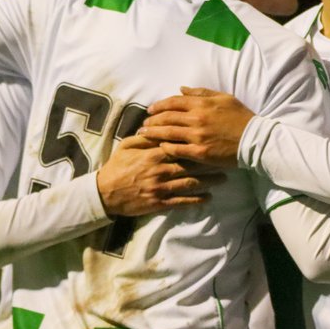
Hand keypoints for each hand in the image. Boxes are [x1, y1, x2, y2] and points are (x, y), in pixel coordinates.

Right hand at [95, 135, 224, 216]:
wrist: (104, 193)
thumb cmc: (117, 167)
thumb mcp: (127, 146)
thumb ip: (145, 137)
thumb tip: (158, 125)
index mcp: (154, 154)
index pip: (180, 146)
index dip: (197, 143)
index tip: (212, 140)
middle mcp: (160, 170)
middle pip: (191, 164)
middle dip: (209, 162)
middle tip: (225, 160)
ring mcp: (161, 188)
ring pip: (190, 183)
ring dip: (209, 181)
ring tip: (223, 178)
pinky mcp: (160, 203)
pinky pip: (182, 202)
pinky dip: (197, 200)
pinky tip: (209, 198)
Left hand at [139, 87, 253, 168]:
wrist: (254, 139)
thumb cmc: (241, 117)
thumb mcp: (224, 98)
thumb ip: (201, 93)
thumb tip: (181, 89)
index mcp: (202, 104)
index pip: (173, 102)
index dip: (159, 105)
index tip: (150, 110)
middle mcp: (197, 119)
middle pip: (166, 117)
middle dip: (152, 121)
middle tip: (143, 124)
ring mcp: (197, 136)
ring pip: (168, 133)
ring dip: (153, 134)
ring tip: (144, 135)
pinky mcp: (199, 152)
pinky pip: (176, 149)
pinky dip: (166, 147)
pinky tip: (160, 147)